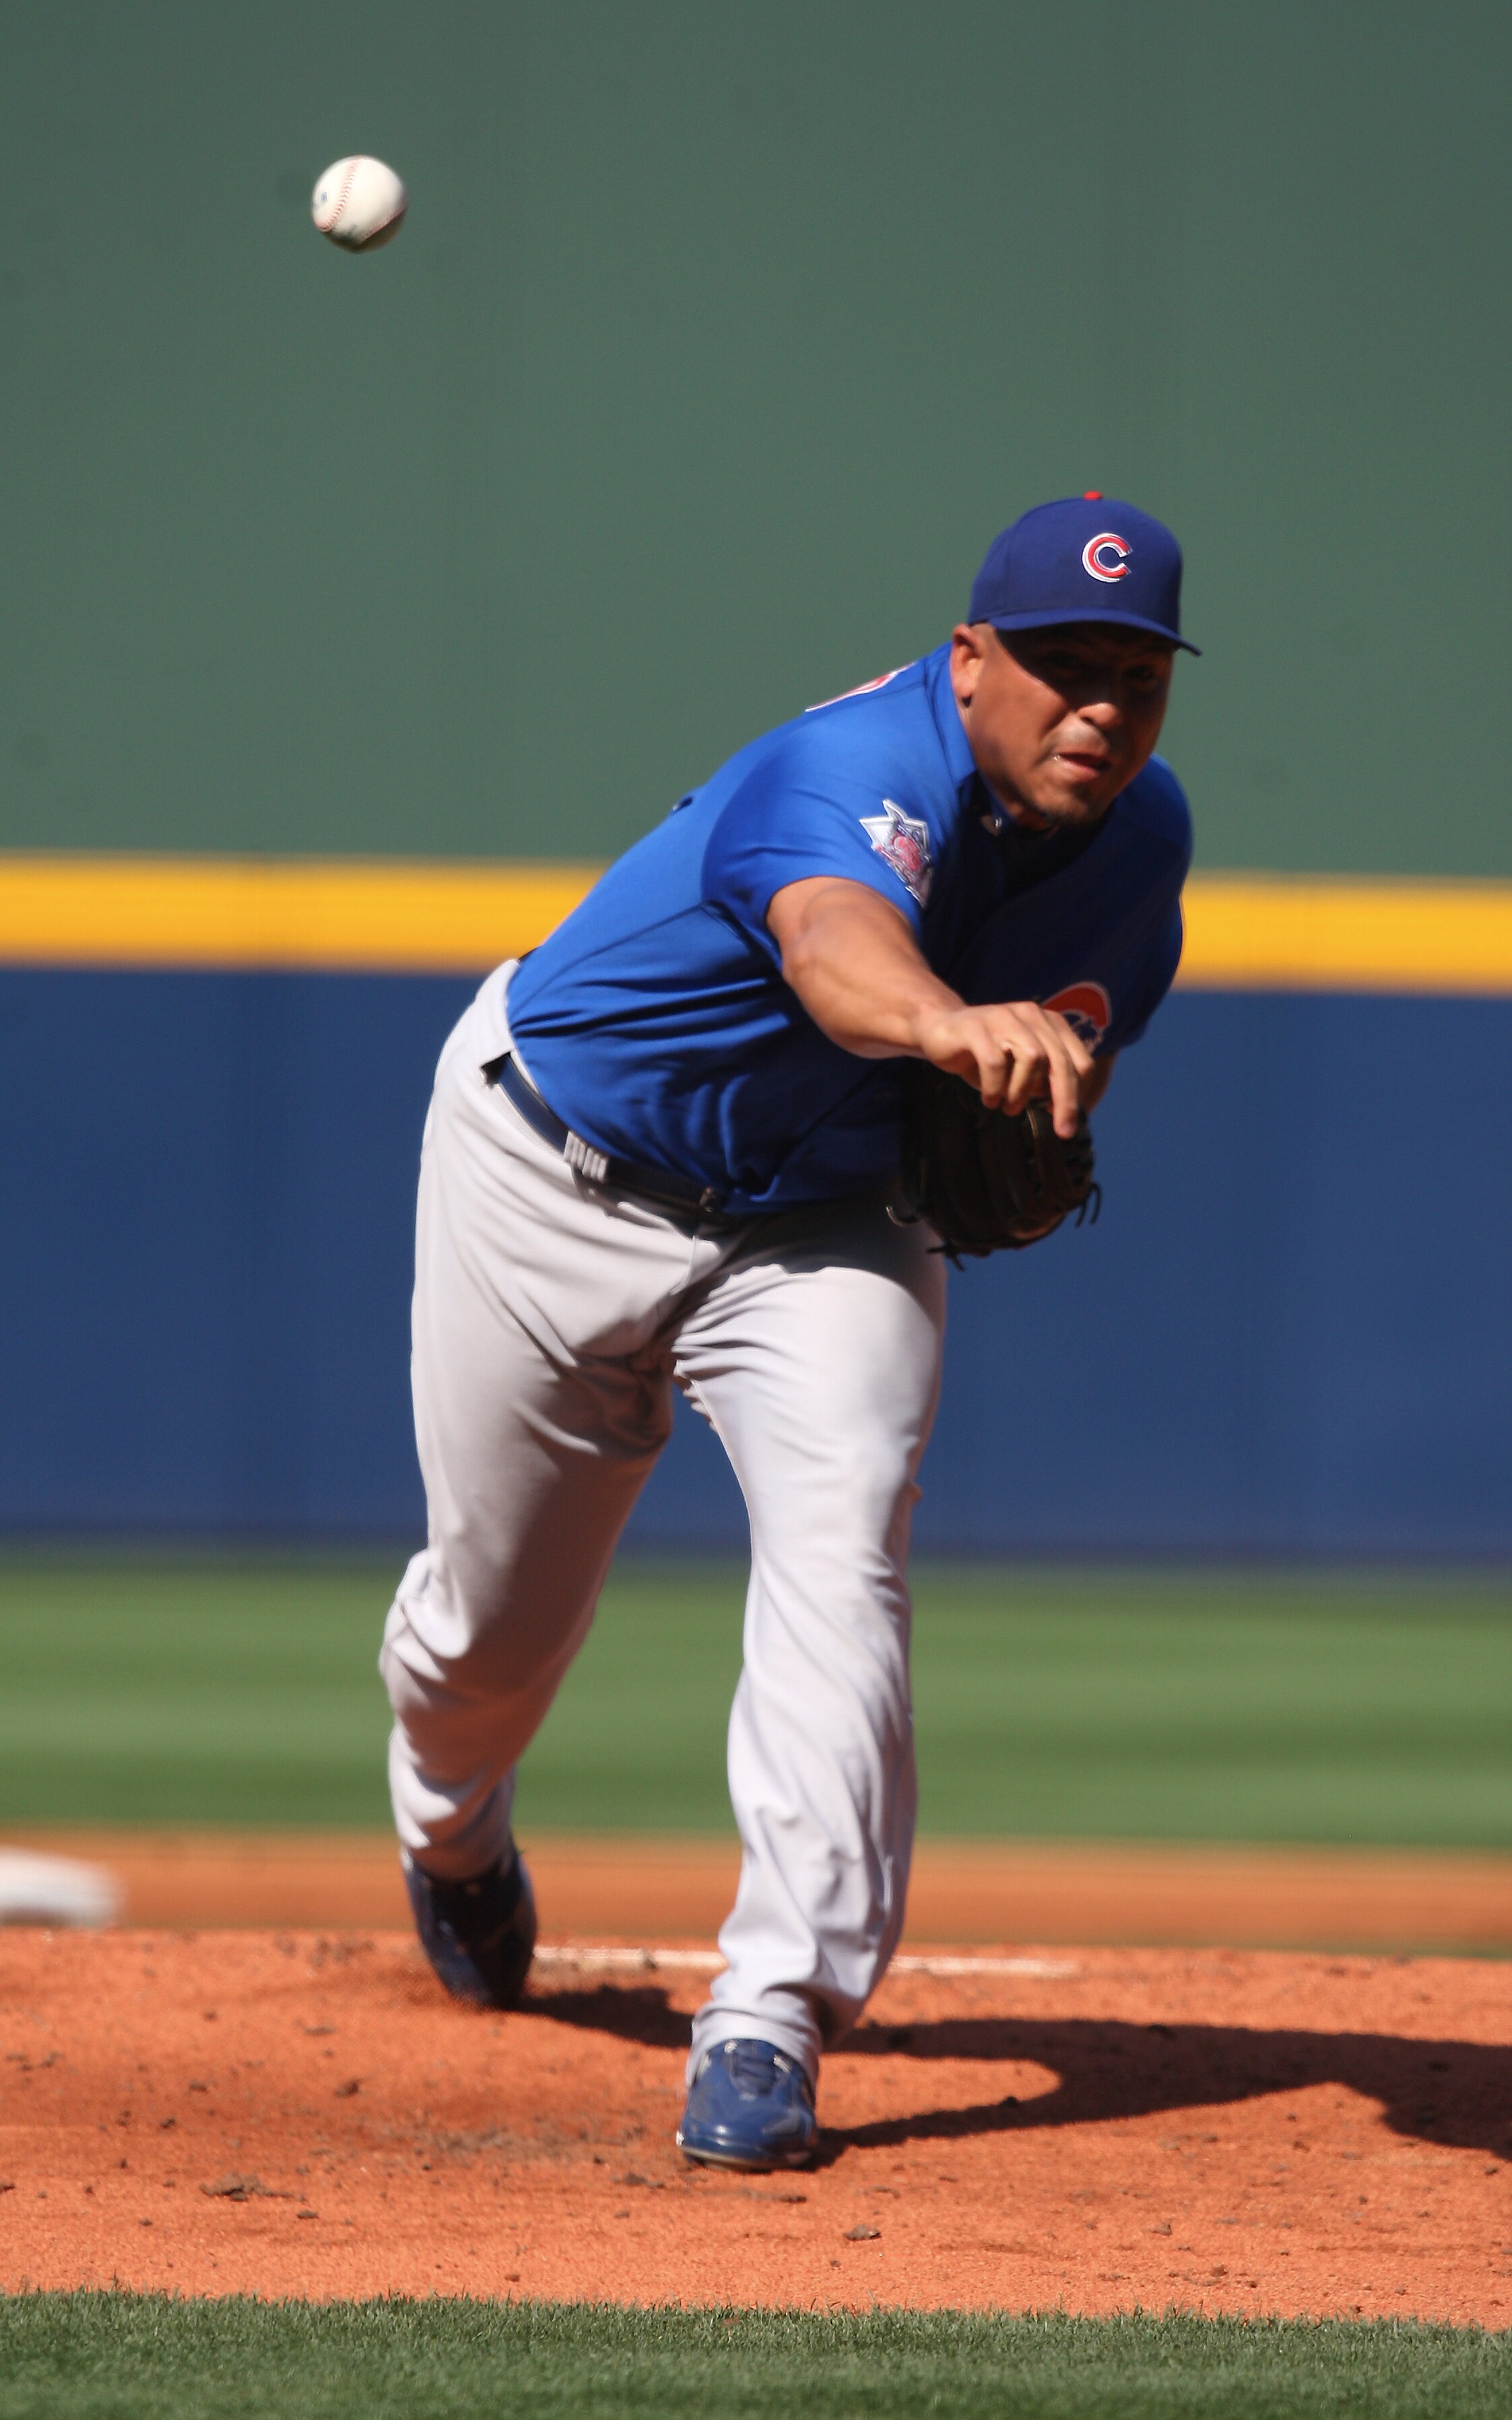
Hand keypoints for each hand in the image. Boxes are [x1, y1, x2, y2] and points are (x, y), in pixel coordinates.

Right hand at [911, 1000, 1092, 1137]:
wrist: (939, 1028)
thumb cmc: (985, 1053)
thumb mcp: (1020, 1068)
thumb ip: (1043, 1081)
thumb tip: (1065, 1111)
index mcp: (1049, 1024)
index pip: (1080, 1060)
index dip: (1081, 1093)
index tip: (1071, 1122)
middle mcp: (1031, 1015)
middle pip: (1060, 1061)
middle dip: (1064, 1101)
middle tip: (1062, 1131)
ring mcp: (1004, 1018)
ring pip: (1032, 1058)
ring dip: (1022, 1092)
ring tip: (1009, 1107)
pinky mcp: (976, 1027)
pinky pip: (995, 1062)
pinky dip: (995, 1088)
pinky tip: (989, 1099)